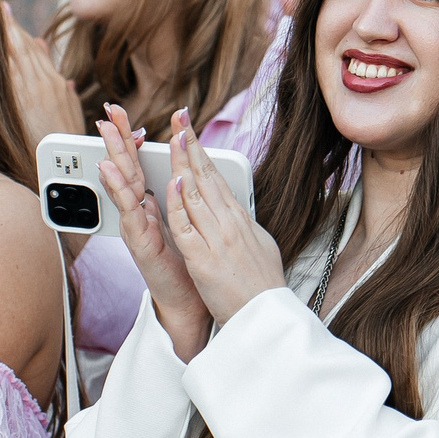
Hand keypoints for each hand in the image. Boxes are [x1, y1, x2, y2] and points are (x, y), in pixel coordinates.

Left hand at [5, 4, 85, 144]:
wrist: (59, 170)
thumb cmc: (62, 149)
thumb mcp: (70, 118)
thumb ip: (65, 95)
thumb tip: (63, 79)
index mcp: (56, 84)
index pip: (35, 51)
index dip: (20, 32)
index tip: (6, 15)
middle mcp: (44, 82)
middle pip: (22, 45)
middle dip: (8, 23)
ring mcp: (31, 90)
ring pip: (14, 51)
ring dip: (2, 30)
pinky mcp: (18, 100)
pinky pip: (6, 68)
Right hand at [94, 103, 211, 356]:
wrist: (190, 301)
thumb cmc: (188, 261)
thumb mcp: (185, 221)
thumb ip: (179, 196)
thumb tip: (180, 168)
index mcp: (153, 204)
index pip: (140, 163)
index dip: (131, 138)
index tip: (123, 112)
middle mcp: (141, 213)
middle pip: (127, 167)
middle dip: (117, 138)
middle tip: (108, 111)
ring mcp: (137, 227)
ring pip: (123, 185)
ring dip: (114, 157)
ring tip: (105, 132)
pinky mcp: (140, 243)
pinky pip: (130, 213)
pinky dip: (122, 191)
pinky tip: (114, 172)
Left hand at [157, 110, 287, 323]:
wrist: (265, 318)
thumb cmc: (261, 287)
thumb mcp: (258, 246)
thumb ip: (242, 226)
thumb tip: (235, 209)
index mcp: (240, 220)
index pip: (217, 178)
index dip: (201, 152)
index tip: (189, 130)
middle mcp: (230, 224)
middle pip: (206, 177)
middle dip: (190, 145)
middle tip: (179, 118)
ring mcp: (218, 240)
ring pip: (196, 195)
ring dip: (182, 164)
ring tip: (173, 137)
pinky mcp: (204, 260)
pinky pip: (188, 228)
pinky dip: (180, 204)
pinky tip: (173, 184)